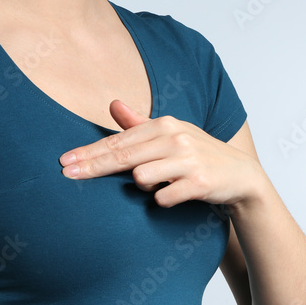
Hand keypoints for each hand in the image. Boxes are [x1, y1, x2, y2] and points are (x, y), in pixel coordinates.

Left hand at [58, 99, 266, 208]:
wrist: (240, 176)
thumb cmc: (198, 155)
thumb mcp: (170, 134)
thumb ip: (139, 124)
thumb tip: (112, 104)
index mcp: (164, 125)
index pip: (118, 141)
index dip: (89, 153)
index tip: (65, 162)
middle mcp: (175, 138)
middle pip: (122, 157)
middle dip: (92, 166)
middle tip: (67, 174)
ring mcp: (188, 159)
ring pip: (142, 178)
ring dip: (143, 187)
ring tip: (159, 184)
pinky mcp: (199, 182)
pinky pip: (164, 197)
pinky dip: (163, 199)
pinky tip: (174, 195)